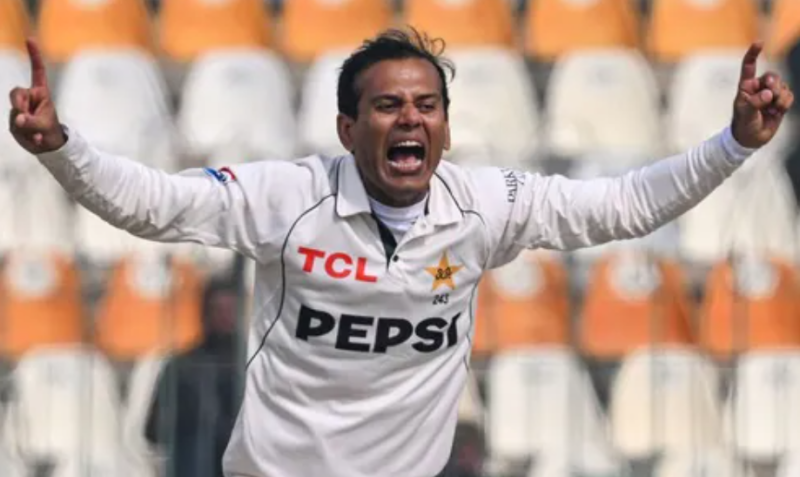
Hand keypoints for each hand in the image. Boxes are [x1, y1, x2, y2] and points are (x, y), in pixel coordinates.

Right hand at [8, 38, 65, 153]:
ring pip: (14, 113)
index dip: (34, 56)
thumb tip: (18, 119)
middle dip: (19, 105)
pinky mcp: (14, 120)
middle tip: (27, 118)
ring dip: (26, 126)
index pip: (37, 72)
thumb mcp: (45, 126)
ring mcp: (20, 109)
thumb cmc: (51, 132)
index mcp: (41, 93)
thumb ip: (31, 122)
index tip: (30, 39)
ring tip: (38, 133)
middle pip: (15, 94)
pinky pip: (14, 126)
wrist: (48, 147)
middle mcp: (29, 98)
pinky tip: (35, 139)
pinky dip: (25, 135)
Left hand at [731, 42, 794, 148]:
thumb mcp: (745, 113)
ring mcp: (771, 94)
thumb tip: (768, 94)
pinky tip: (777, 111)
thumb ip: (755, 102)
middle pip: (772, 76)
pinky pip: (789, 96)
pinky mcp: (780, 101)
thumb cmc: (743, 124)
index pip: (749, 67)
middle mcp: (759, 87)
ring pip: (782, 86)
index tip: (759, 43)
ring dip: (780, 97)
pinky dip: (785, 103)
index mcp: (746, 86)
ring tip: (772, 109)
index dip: (753, 54)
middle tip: (770, 95)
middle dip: (774, 84)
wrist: (751, 139)